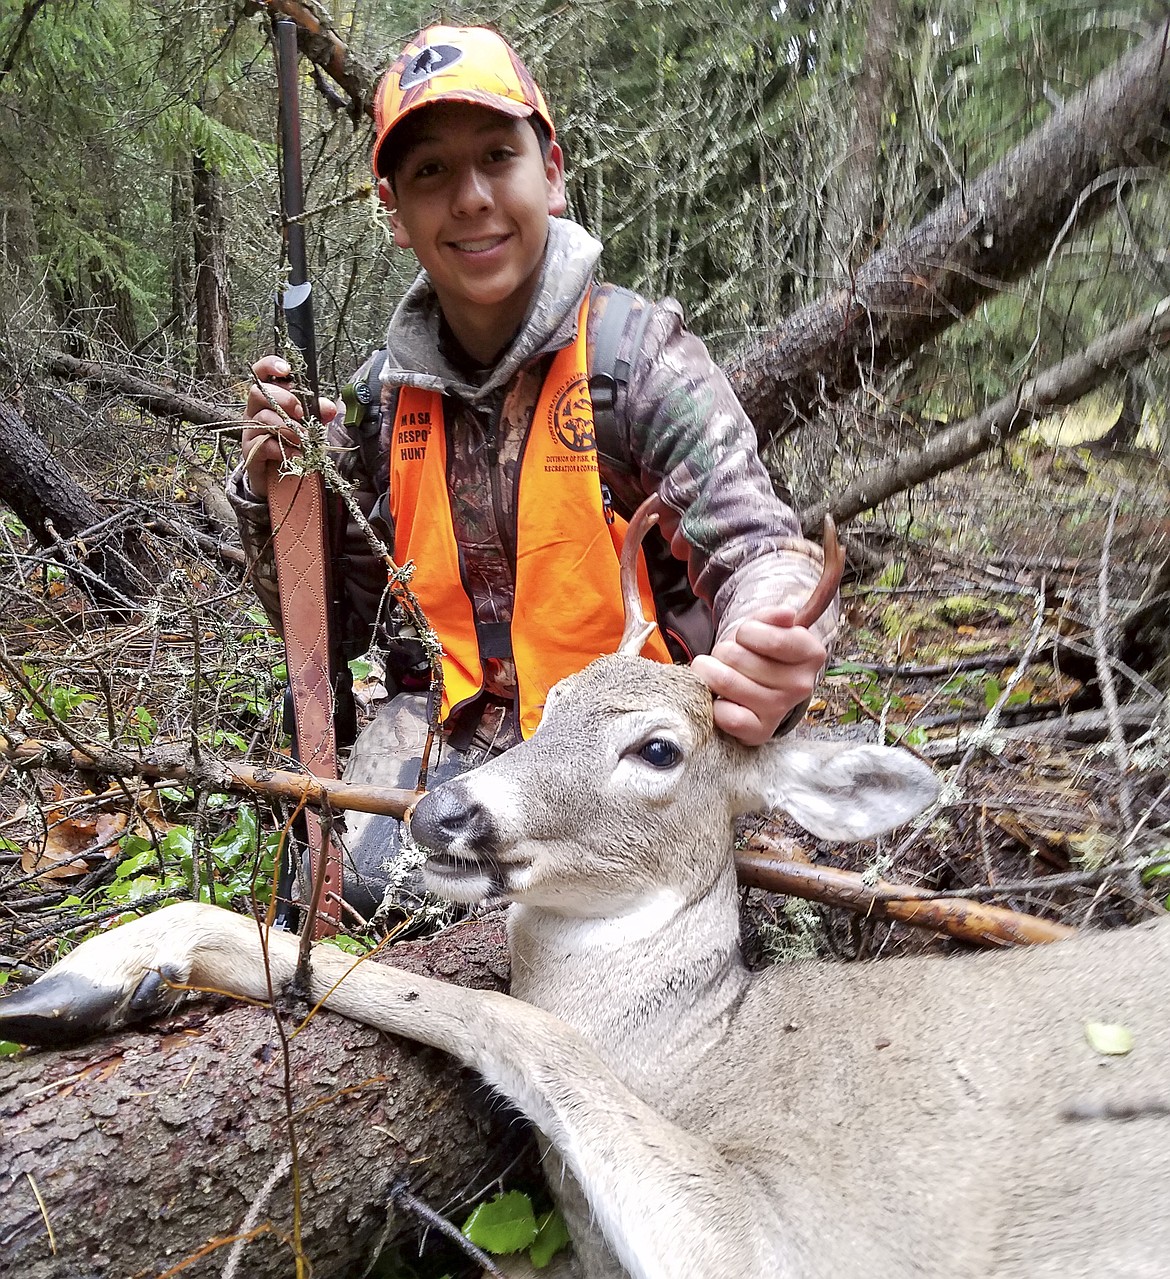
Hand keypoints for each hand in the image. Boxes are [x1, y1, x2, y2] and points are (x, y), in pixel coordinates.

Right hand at [241, 355, 338, 498]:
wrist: (279, 476)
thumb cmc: (292, 443)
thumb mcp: (307, 425)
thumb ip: (317, 414)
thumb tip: (329, 407)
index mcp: (268, 397)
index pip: (261, 373)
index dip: (270, 365)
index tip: (286, 369)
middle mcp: (255, 410)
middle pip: (258, 392)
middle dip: (283, 399)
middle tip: (301, 413)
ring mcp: (250, 430)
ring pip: (262, 418)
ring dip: (287, 427)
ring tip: (304, 439)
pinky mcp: (250, 451)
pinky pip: (263, 443)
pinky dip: (282, 448)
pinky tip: (296, 454)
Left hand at [690, 606, 825, 745]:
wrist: (760, 684)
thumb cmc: (761, 651)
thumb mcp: (766, 626)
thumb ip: (772, 616)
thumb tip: (787, 615)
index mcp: (810, 654)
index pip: (767, 638)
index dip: (745, 632)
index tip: (746, 636)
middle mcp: (801, 685)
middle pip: (736, 656)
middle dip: (723, 651)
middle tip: (730, 658)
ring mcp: (781, 710)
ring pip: (726, 682)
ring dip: (711, 672)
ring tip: (719, 673)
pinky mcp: (760, 732)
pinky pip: (727, 716)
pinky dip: (715, 704)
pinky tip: (722, 699)